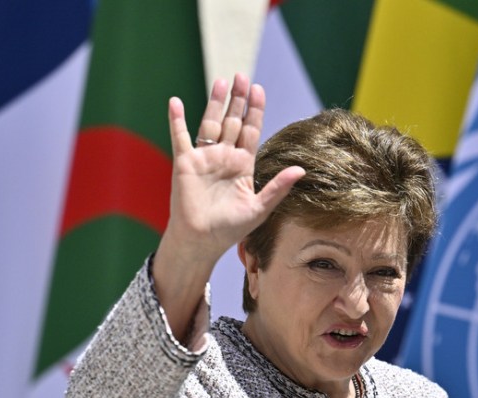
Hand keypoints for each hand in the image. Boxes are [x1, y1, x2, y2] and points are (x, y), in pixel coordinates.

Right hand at [163, 74, 304, 264]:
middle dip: (238, 100)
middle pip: (232, 121)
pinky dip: (177, 120)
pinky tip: (176, 102)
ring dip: (215, 102)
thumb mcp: (259, 208)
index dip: (255, 111)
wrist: (201, 242)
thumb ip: (278, 187)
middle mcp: (224, 157)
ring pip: (211, 123)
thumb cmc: (229, 229)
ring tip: (222, 81)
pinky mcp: (185, 163)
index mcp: (242, 165)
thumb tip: (301, 170)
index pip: (250, 131)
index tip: (259, 90)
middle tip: (242, 76)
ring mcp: (204, 158)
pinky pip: (180, 137)